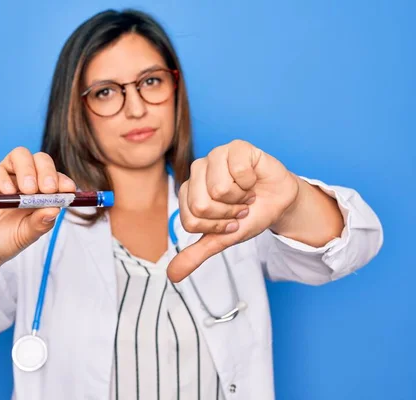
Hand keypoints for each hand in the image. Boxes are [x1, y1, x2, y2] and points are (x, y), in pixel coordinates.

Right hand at [0, 147, 76, 268]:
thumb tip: (56, 209)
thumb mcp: (27, 235)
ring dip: (28, 170)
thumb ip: (41, 222)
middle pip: (40, 159)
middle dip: (47, 171)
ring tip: (28, 191)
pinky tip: (8, 192)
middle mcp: (24, 179)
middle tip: (48, 189)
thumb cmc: (7, 240)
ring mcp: (5, 176)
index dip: (63, 180)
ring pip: (19, 155)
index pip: (56, 177)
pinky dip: (4, 179)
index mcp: (41, 191)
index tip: (68, 190)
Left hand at [167, 139, 299, 281]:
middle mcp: (197, 170)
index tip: (228, 222)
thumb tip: (172, 276)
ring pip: (218, 189)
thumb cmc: (248, 215)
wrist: (278, 201)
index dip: (215, 227)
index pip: (191, 220)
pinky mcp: (236, 146)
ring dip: (240, 199)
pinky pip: (238, 172)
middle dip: (227, 215)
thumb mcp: (221, 239)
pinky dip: (251, 183)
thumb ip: (195, 254)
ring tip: (246, 194)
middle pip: (201, 205)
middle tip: (239, 208)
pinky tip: (253, 180)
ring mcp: (215, 155)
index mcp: (188, 191)